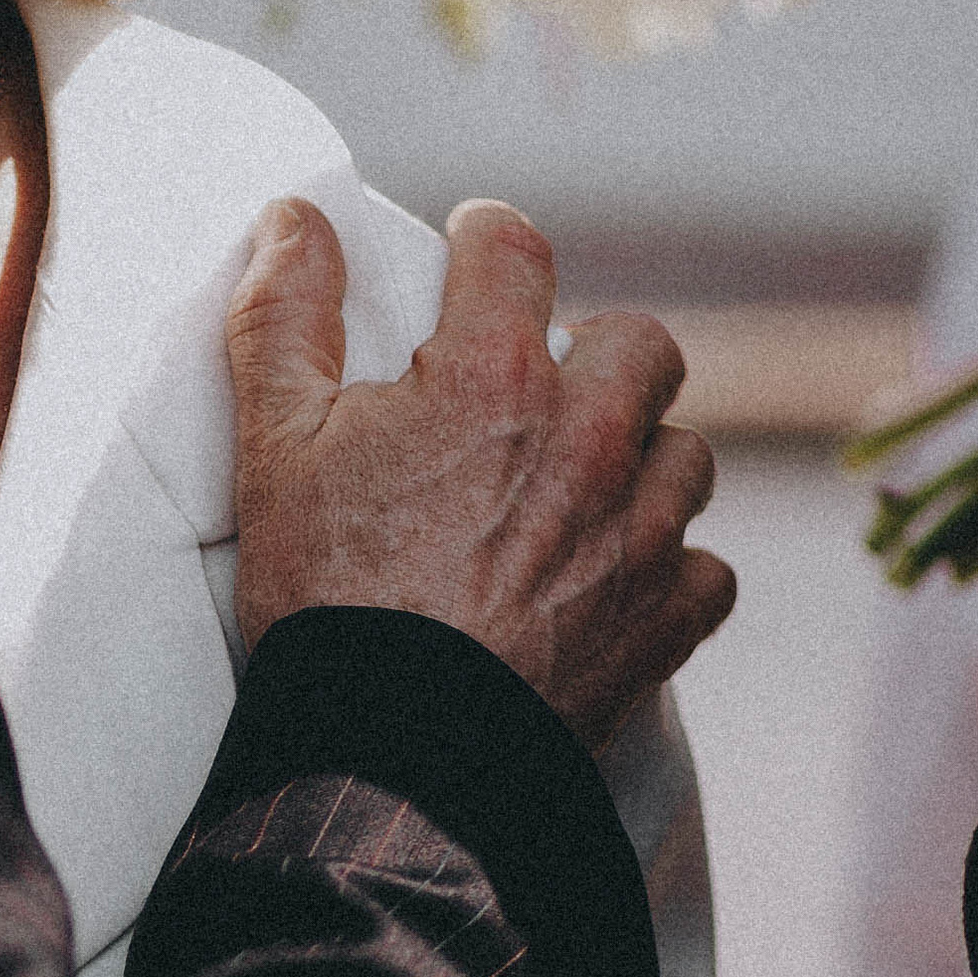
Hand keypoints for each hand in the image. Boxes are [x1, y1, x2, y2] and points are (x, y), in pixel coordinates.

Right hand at [229, 197, 733, 746]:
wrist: (388, 758)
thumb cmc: (325, 596)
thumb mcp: (272, 443)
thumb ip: (283, 316)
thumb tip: (294, 218)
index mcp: (492, 379)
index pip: (516, 252)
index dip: (488, 239)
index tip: (473, 252)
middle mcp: (588, 441)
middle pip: (641, 345)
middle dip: (595, 348)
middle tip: (540, 381)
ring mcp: (637, 534)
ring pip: (686, 454)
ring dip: (640, 457)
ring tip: (580, 485)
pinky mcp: (661, 622)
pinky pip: (704, 570)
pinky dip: (669, 567)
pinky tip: (616, 577)